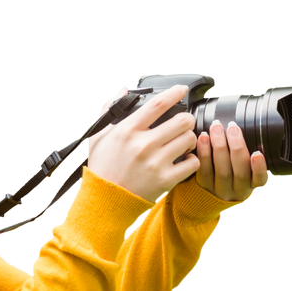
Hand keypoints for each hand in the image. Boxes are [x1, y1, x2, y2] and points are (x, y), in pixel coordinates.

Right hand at [87, 84, 200, 202]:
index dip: (174, 93)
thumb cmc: (102, 169)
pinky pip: (192, 163)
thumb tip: (125, 92)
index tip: (182, 90)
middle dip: (186, 120)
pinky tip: (182, 161)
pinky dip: (191, 160)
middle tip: (183, 124)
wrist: (104, 200)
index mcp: (127, 131)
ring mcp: (155, 162)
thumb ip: (111, 114)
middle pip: (182, 120)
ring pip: (190, 139)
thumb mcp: (99, 138)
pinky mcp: (165, 179)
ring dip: (189, 139)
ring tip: (182, 144)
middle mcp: (143, 145)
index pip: (157, 104)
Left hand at [194, 120, 270, 201]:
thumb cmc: (228, 177)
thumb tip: (241, 132)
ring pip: (221, 170)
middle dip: (236, 146)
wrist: (204, 197)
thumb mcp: (243, 172)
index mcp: (250, 186)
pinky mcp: (202, 187)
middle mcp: (236, 191)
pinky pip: (204, 170)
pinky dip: (204, 153)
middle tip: (232, 127)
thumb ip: (245, 158)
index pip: (259, 180)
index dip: (259, 168)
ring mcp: (218, 191)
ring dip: (219, 146)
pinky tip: (203, 138)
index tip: (257, 154)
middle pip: (239, 172)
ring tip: (216, 128)